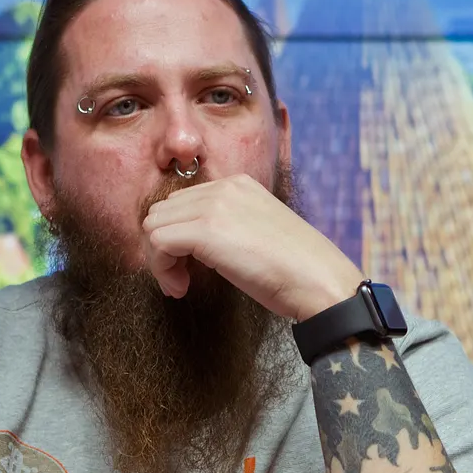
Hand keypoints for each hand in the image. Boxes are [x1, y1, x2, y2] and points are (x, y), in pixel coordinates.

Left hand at [141, 174, 362, 319]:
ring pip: (154, 227)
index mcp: (238, 184)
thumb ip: (227, 226)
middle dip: (164, 249)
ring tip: (181, 284)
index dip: (177, 237)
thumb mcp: (258, 233)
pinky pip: (157, 244)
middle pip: (162, 212)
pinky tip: (180, 287)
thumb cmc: (295, 269)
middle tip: (182, 279)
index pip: (181, 202)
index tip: (189, 268)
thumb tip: (191, 244)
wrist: (318, 280)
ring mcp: (214, 206)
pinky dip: (161, 269)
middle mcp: (223, 188)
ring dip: (161, 261)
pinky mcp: (206, 230)